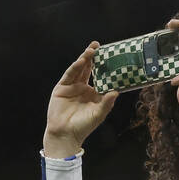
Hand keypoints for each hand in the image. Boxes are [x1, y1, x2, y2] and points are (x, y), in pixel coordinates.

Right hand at [43, 42, 118, 157]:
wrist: (65, 134)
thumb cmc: (83, 126)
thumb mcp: (98, 114)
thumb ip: (107, 103)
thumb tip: (116, 92)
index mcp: (93, 94)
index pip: (100, 77)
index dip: (104, 67)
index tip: (111, 57)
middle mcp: (83, 88)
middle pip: (89, 69)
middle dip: (94, 58)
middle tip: (99, 45)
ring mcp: (72, 87)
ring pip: (79, 70)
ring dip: (84, 59)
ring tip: (91, 50)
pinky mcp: (62, 87)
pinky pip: (69, 75)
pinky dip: (75, 68)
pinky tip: (81, 61)